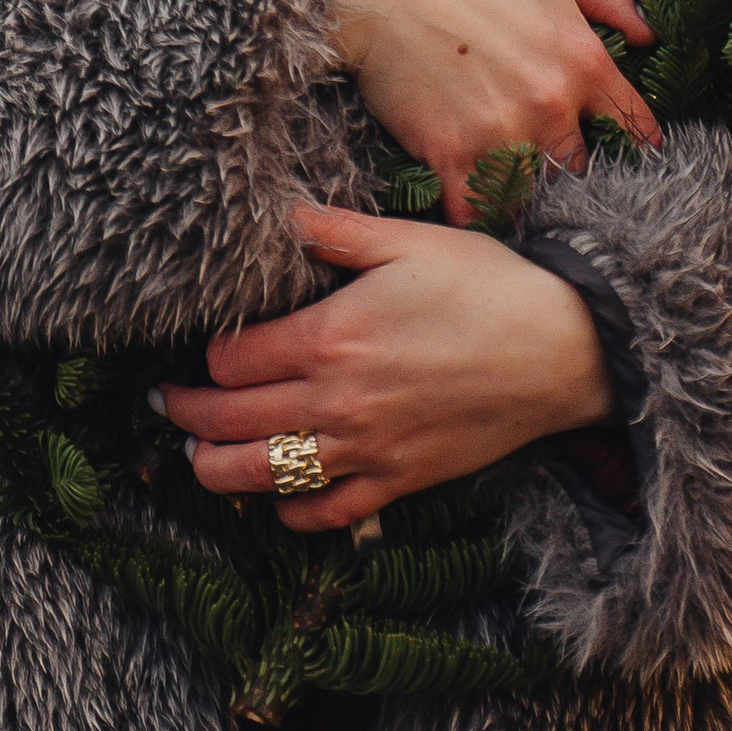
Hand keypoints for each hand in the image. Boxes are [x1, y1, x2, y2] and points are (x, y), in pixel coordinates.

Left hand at [159, 201, 614, 530]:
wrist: (564, 350)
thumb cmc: (488, 286)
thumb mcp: (406, 240)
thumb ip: (332, 231)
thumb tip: (277, 216)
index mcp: (328, 337)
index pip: (230, 360)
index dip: (205, 355)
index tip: (200, 347)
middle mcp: (336, 402)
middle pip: (229, 424)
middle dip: (187, 416)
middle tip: (167, 405)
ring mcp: (366, 450)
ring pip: (263, 479)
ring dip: (216, 471)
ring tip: (196, 457)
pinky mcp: (400, 481)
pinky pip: (327, 514)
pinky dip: (291, 513)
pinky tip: (277, 500)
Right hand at [325, 0, 658, 221]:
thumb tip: (651, 33)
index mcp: (582, 59)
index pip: (633, 123)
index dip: (632, 141)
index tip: (626, 153)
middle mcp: (551, 104)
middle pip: (580, 165)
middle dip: (568, 163)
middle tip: (550, 162)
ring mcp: (502, 134)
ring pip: (533, 189)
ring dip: (524, 189)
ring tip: (513, 185)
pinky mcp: (453, 155)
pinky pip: (477, 209)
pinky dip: (477, 212)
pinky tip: (474, 205)